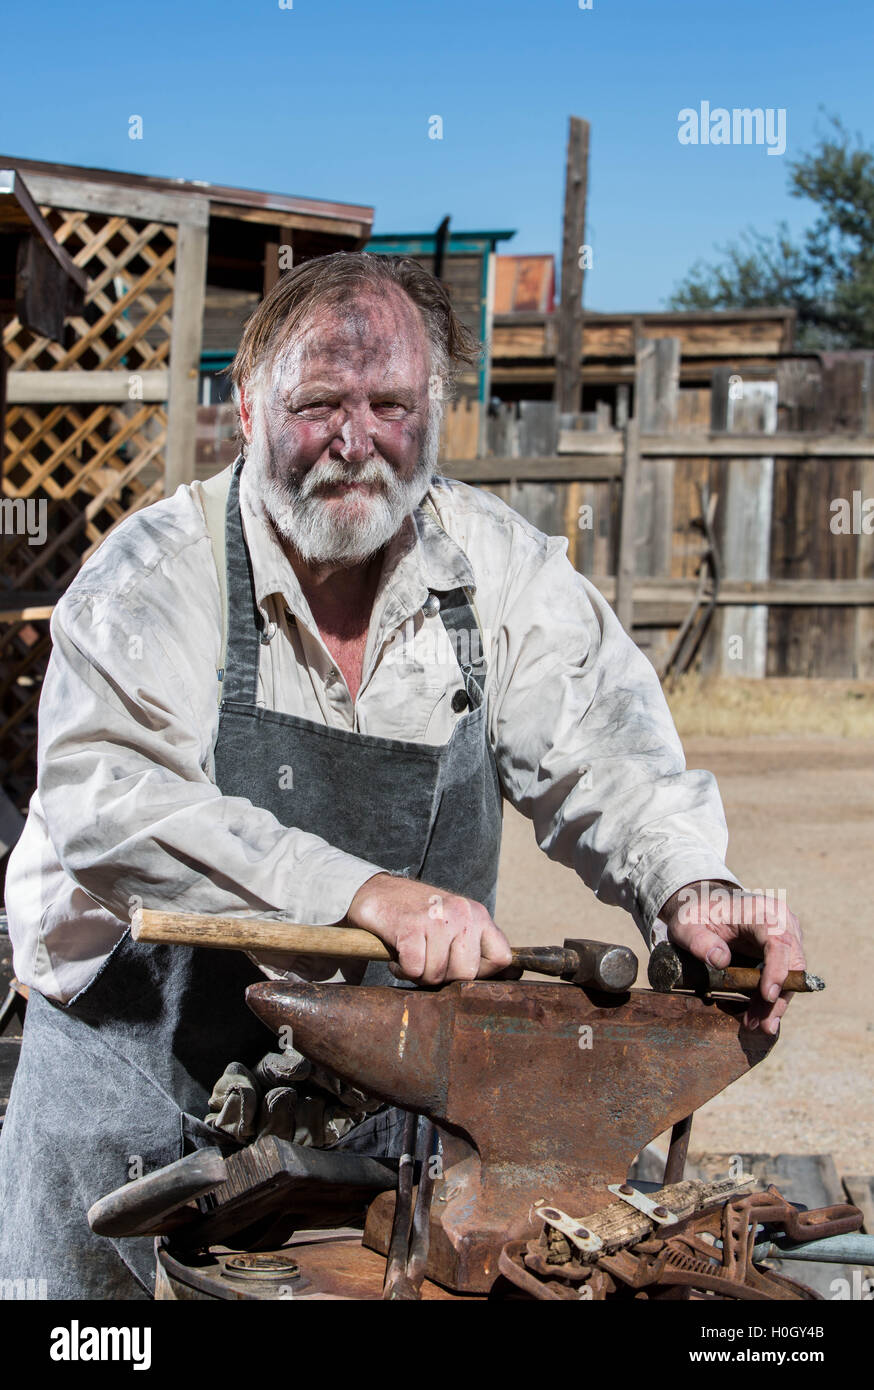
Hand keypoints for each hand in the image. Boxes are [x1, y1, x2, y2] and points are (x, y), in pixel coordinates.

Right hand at [347, 873, 512, 985]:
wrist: (378, 892)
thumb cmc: (420, 916)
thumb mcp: (457, 923)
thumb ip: (480, 947)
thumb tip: (514, 978)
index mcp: (478, 914)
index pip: (501, 958)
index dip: (481, 974)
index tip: (459, 970)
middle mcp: (462, 913)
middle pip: (466, 973)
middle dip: (444, 977)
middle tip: (428, 963)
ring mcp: (437, 919)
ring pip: (437, 974)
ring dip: (419, 974)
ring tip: (412, 956)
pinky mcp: (410, 926)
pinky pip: (414, 969)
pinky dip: (402, 970)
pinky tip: (398, 956)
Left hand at [658, 880, 804, 1036]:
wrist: (704, 906)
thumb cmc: (696, 914)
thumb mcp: (686, 925)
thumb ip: (698, 941)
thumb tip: (721, 961)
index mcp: (760, 910)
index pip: (778, 940)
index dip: (777, 969)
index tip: (768, 996)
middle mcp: (780, 921)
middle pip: (792, 962)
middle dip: (780, 997)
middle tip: (763, 1024)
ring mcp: (785, 935)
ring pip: (791, 974)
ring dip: (775, 1003)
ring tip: (755, 1024)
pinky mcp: (782, 950)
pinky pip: (783, 977)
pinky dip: (770, 998)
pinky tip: (755, 1015)